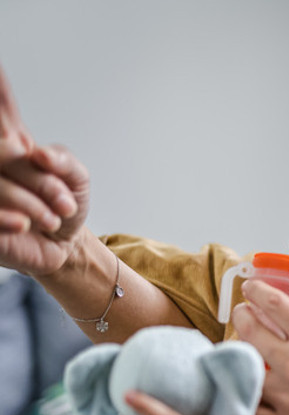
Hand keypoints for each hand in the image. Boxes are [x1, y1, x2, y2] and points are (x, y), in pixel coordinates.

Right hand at [0, 63, 90, 274]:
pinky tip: (24, 226)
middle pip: (6, 153)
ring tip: (54, 219)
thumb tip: (38, 154)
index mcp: (12, 143)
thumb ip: (64, 162)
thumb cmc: (66, 206)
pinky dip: (9, 216)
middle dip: (42, 182)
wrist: (63, 247)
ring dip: (32, 203)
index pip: (2, 110)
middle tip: (65, 203)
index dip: (0, 88)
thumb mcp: (77, 180)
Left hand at [231, 280, 288, 414]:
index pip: (276, 305)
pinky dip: (243, 397)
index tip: (251, 289)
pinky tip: (242, 390)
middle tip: (241, 314)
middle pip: (250, 331)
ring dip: (239, 357)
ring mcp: (287, 397)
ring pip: (243, 369)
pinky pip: (249, 409)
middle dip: (242, 316)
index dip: (257, 292)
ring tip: (239, 353)